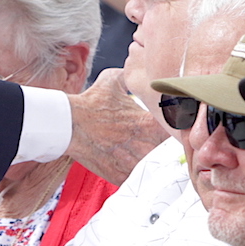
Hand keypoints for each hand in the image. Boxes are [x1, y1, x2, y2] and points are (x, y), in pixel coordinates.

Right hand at [67, 68, 165, 184]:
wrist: (68, 125)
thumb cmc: (90, 102)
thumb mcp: (112, 80)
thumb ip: (130, 75)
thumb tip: (137, 68)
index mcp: (149, 124)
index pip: (175, 130)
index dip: (173, 129)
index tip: (168, 126)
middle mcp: (145, 146)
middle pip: (167, 151)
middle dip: (161, 146)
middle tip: (151, 141)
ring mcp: (133, 163)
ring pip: (152, 166)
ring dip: (148, 160)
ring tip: (137, 151)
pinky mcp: (121, 176)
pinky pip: (135, 177)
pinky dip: (132, 171)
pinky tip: (124, 161)